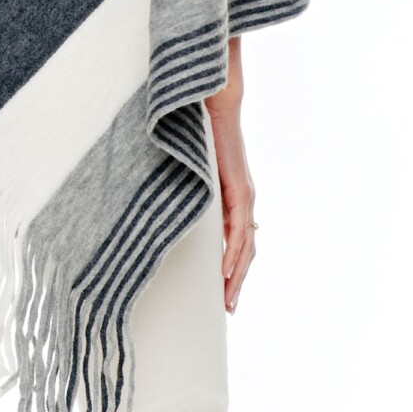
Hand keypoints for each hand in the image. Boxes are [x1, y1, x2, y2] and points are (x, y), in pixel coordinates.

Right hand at [205, 89, 256, 314]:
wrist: (214, 101)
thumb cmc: (201, 129)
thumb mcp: (193, 168)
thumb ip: (188, 186)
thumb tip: (167, 201)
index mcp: (232, 197)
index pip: (237, 242)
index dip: (232, 269)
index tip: (221, 295)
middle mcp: (244, 200)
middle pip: (245, 252)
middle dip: (236, 283)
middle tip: (227, 310)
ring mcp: (244, 195)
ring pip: (245, 247)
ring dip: (237, 276)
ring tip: (228, 302)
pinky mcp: (240, 189)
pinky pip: (238, 231)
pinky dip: (233, 254)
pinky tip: (225, 273)